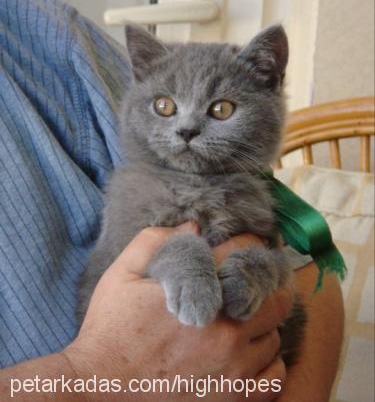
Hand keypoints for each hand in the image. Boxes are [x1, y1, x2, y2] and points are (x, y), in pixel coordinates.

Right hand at [64, 223, 292, 400]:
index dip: (248, 243)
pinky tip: (245, 355)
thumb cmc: (111, 328)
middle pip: (275, 296)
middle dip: (263, 286)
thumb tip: (193, 227)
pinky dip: (266, 363)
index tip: (243, 246)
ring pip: (274, 335)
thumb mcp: (123, 273)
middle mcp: (226, 330)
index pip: (245, 252)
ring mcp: (234, 367)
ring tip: (238, 323)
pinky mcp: (235, 399)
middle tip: (246, 288)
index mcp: (200, 292)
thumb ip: (156, 241)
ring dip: (261, 325)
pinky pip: (275, 376)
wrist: (100, 387)